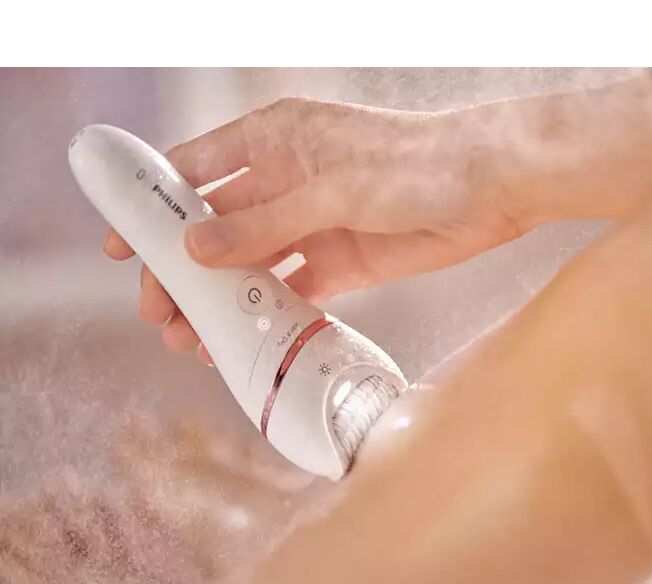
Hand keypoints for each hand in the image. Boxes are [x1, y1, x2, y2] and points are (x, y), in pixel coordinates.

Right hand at [104, 97, 524, 362]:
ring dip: (223, 300)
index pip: (195, 171)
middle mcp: (288, 179)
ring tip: (191, 339)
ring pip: (252, 265)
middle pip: (217, 229)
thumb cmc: (417, 163)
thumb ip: (264, 223)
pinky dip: (270, 312)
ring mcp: (315, 222)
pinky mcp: (344, 259)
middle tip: (158, 312)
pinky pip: (294, 288)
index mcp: (274, 139)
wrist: (492, 186)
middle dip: (183, 270)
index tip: (121, 246)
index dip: (154, 208)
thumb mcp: (331, 189)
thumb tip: (195, 251)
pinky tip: (246, 338)